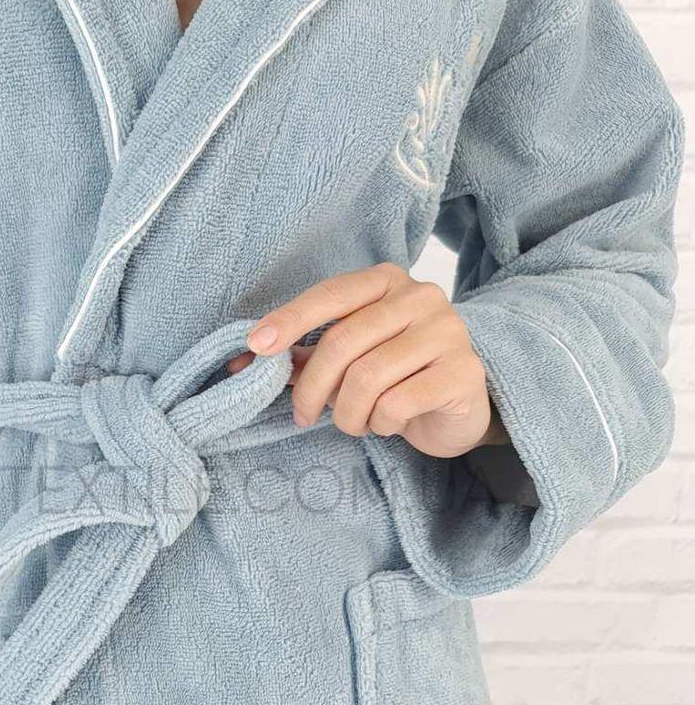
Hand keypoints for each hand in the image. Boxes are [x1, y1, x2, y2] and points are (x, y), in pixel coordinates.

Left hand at [231, 264, 507, 458]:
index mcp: (387, 281)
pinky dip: (380, 423)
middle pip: (342, 341)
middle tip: (303, 415)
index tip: (255, 348)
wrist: (459, 408)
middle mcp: (421, 297)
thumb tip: (241, 361)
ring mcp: (447, 332)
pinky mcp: (463, 372)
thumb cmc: (394, 377)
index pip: (329, 295)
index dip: (289, 320)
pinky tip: (389, 423)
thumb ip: (301, 354)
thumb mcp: (348, 358)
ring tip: (353, 422)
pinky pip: (397, 403)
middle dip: (312, 388)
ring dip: (347, 413)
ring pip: (367, 378)